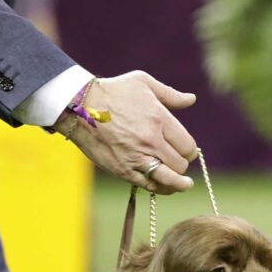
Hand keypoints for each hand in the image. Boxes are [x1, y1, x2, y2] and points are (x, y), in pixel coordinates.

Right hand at [55, 71, 197, 194]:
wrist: (80, 107)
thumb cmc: (112, 91)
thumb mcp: (143, 82)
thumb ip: (170, 94)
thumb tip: (191, 99)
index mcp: (159, 119)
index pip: (187, 145)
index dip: (190, 150)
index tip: (186, 150)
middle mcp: (151, 141)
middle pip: (180, 163)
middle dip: (183, 163)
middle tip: (179, 160)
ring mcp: (137, 157)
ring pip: (169, 179)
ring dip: (179, 183)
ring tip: (184, 184)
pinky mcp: (123, 170)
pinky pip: (149, 185)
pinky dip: (161, 188)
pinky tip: (166, 187)